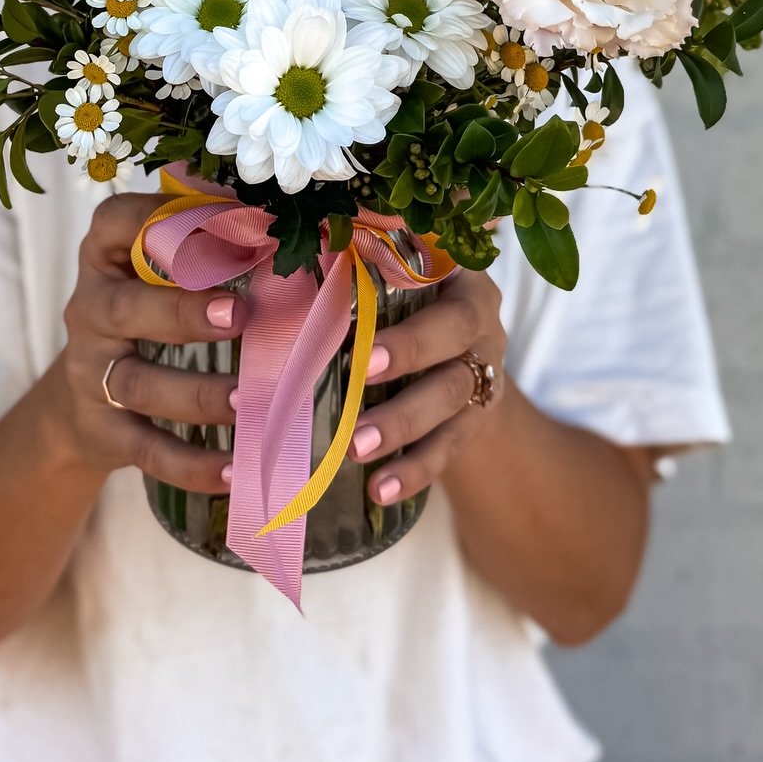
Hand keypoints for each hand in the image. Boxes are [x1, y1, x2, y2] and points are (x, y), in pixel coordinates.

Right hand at [51, 191, 246, 495]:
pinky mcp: (105, 431)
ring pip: (141, 384)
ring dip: (198, 393)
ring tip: (251, 397)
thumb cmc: (146, 310)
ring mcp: (92, 373)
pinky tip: (235, 469)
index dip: (159, 219)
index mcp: (106, 256)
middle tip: (240, 314)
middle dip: (183, 312)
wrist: (83, 401)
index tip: (222, 221)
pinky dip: (192, 464)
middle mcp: (90, 310)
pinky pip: (147, 450)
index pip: (116, 223)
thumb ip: (202, 233)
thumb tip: (269, 198)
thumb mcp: (158, 267)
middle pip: (126, 309)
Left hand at [348, 267, 506, 506]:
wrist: (459, 359)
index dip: (403, 280)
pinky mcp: (478, 420)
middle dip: (408, 353)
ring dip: (402, 423)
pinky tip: (380, 490)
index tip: (360, 327)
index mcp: (457, 274)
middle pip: (455, 332)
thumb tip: (277, 277)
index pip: (443, 271)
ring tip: (356, 450)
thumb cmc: (404, 307)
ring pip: (452, 394)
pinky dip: (414, 470)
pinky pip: (450, 447)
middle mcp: (481, 319)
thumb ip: (354, 276)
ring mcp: (485, 372)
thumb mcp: (389, 282)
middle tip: (360, 375)